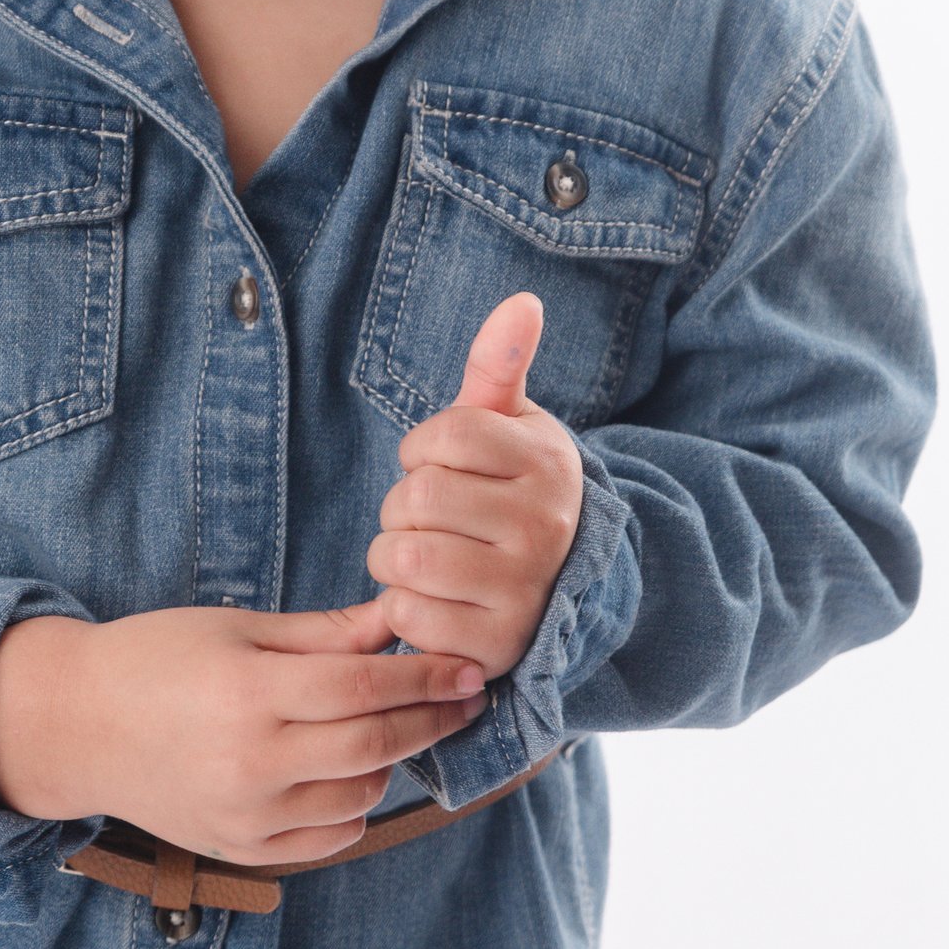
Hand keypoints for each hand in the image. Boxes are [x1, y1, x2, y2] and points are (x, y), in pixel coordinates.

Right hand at [0, 601, 487, 863]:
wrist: (77, 725)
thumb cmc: (155, 658)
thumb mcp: (236, 627)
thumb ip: (323, 633)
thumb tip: (399, 619)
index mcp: (248, 690)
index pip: (365, 686)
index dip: (427, 677)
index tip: (471, 670)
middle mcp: (250, 760)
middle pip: (374, 746)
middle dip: (432, 719)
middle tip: (467, 698)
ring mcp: (246, 815)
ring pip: (360, 795)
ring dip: (392, 760)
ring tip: (392, 725)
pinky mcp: (241, 850)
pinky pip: (330, 836)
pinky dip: (355, 804)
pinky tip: (348, 771)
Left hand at [362, 292, 583, 679]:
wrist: (554, 586)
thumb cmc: (509, 490)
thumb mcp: (508, 425)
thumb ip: (500, 364)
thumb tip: (524, 300)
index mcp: (546, 463)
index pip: (442, 435)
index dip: (423, 449)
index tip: (443, 465)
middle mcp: (545, 527)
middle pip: (416, 497)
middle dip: (403, 505)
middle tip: (431, 518)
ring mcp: (524, 592)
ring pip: (404, 555)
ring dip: (394, 556)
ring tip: (427, 555)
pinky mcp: (496, 647)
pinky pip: (408, 616)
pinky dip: (403, 608)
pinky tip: (435, 600)